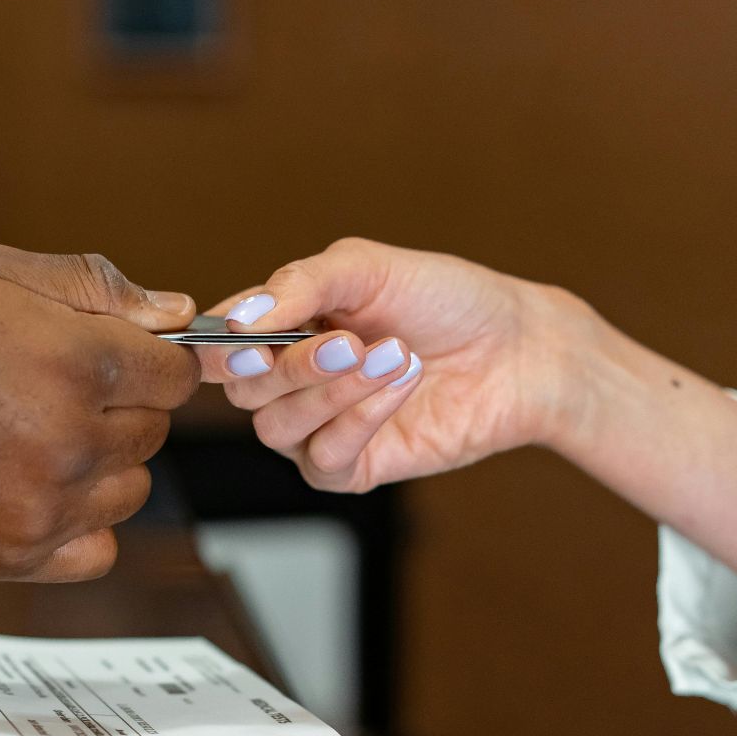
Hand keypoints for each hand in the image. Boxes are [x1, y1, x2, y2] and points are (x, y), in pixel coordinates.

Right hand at [0, 245, 199, 579]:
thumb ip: (91, 287)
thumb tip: (174, 309)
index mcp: (73, 359)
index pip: (176, 372)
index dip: (149, 355)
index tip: (113, 352)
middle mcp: (69, 439)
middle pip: (153, 429)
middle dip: (117, 402)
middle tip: (42, 384)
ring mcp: (42, 507)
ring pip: (129, 489)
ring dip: (99, 464)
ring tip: (25, 434)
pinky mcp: (11, 559)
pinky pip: (95, 549)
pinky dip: (76, 524)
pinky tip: (26, 489)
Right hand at [198, 237, 595, 491]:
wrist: (518, 348)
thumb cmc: (447, 299)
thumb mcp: (368, 268)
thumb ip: (299, 284)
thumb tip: (238, 319)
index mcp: (284, 327)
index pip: (219, 344)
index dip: (218, 345)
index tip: (244, 336)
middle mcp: (293, 380)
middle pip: (243, 391)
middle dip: (292, 365)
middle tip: (349, 341)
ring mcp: (321, 427)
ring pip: (277, 427)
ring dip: (334, 391)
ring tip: (394, 356)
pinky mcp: (355, 467)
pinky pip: (323, 460)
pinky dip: (358, 422)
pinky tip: (397, 389)